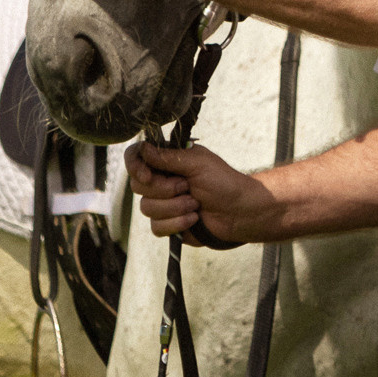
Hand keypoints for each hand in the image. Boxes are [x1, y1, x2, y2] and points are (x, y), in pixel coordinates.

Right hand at [125, 139, 273, 242]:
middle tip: (188, 187)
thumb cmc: (225, 183)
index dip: (135, 167)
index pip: (136, 157)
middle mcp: (162, 180)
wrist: (241, 212)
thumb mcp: (198, 163)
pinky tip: (194, 220)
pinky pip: (156, 227)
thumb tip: (142, 149)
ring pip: (147, 208)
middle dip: (165, 190)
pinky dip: (176, 224)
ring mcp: (164, 203)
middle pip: (138, 186)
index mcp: (168, 161)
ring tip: (196, 204)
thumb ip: (168, 157)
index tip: (148, 176)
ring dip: (174, 208)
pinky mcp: (168, 224)